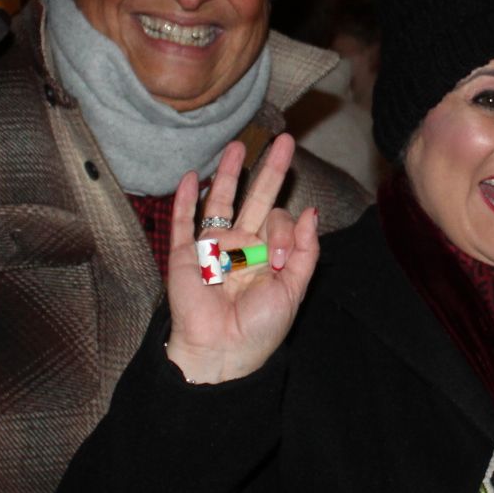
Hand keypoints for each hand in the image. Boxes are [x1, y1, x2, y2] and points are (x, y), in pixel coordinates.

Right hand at [163, 134, 320, 385]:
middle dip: (268, 170)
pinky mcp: (184, 256)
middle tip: (282, 141)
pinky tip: (190, 176)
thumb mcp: (294, 289)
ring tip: (236, 146)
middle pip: (255, 199)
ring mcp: (211, 248)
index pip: (279, 220)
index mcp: (267, 254)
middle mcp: (241, 246)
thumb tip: (310, 210)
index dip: (282, 231)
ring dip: (227, 174)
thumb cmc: (260, 328)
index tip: (275, 259)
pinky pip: (183, 223)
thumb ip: (304, 250)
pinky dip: (184, 200)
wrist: (224, 351)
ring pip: (220, 203)